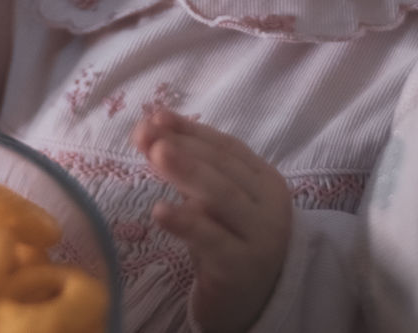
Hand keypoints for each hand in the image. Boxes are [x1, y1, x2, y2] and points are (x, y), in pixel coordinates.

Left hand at [133, 109, 291, 332]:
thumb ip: (188, 168)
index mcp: (265, 181)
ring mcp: (260, 237)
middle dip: (184, 146)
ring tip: (156, 154)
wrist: (254, 302)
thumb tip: (148, 130)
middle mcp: (268, 205)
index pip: (227, 148)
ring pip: (222, 197)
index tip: (156, 115)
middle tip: (148, 132)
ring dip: (187, 171)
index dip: (191, 129)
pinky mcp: (242, 268)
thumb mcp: (213, 202)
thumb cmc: (229, 242)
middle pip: (224, 168)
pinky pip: (212, 240)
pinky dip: (186, 222)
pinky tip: (160, 211)